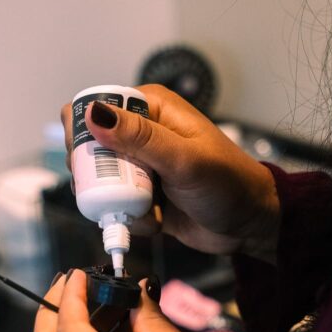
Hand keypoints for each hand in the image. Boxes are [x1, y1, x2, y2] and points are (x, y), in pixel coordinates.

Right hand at [61, 84, 280, 263]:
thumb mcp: (184, 159)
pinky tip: (155, 219)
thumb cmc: (229, 183)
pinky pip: (117, 205)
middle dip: (97, 176)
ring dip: (115, 200)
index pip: (95, 107)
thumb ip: (139, 137)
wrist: (249, 224)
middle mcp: (141, 133)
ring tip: (144, 208)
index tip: (87, 159)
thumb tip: (95, 113)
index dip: (83, 132)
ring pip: (100, 181)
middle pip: (90, 149)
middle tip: (119, 191)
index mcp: (151, 108)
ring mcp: (141, 165)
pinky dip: (130, 217)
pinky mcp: (142, 194)